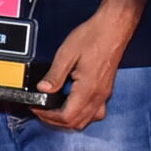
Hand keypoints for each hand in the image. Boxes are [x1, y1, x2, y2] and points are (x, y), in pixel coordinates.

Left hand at [34, 5, 136, 130]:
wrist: (113, 28)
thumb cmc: (94, 36)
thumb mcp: (67, 54)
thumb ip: (54, 75)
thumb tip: (43, 89)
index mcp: (87, 89)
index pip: (66, 117)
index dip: (48, 116)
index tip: (37, 108)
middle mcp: (98, 95)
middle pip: (76, 123)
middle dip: (56, 121)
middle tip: (42, 111)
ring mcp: (104, 94)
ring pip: (87, 121)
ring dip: (69, 121)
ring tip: (54, 111)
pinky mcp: (106, 89)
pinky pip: (95, 112)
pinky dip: (82, 115)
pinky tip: (72, 105)